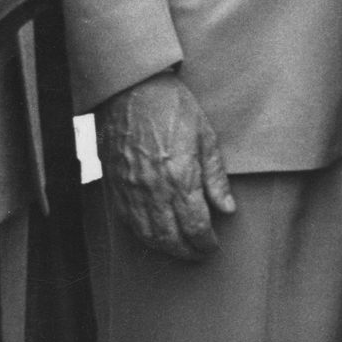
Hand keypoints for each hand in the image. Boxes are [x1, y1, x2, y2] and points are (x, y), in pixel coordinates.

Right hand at [97, 69, 237, 262]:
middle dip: (189, 252)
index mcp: (180, 177)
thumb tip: (227, 209)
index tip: (214, 245)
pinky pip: (129, 222)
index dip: (207, 243)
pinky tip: (156, 234)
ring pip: (148, 235)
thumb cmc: (171, 106)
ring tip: (181, 248)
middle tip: (201, 252)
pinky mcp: (115, 185)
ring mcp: (131, 189)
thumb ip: (215, 177)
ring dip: (166, 248)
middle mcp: (153, 189)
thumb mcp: (205, 136)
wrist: (130, 88)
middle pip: (171, 239)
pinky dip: (144, 235)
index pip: (196, 227)